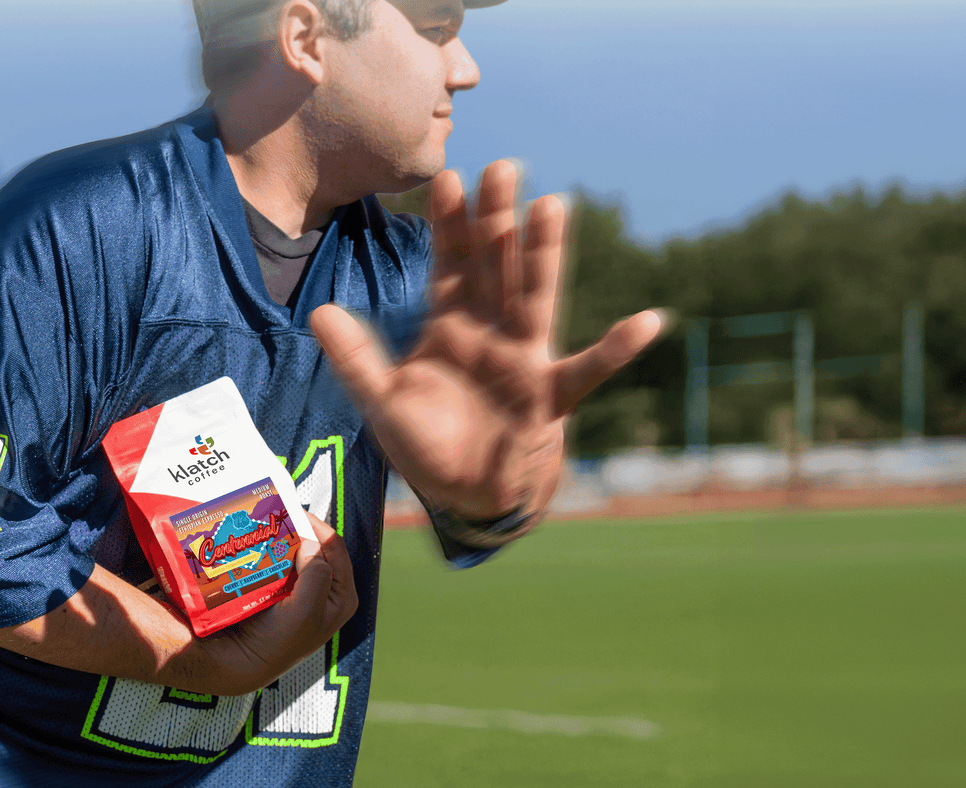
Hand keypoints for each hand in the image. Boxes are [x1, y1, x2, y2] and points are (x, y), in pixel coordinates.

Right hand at [195, 513, 356, 694]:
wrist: (241, 661)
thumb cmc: (278, 641)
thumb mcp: (306, 611)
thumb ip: (317, 575)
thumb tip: (311, 543)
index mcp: (343, 596)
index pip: (334, 548)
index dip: (316, 526)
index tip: (293, 512)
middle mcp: (327, 591)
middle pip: (317, 547)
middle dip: (300, 530)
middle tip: (278, 514)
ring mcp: (304, 590)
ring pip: (297, 552)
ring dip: (283, 538)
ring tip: (267, 523)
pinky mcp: (282, 590)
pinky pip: (280, 562)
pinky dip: (270, 550)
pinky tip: (258, 541)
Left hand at [311, 160, 666, 520]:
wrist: (466, 496)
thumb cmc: (426, 445)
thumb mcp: (381, 403)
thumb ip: (355, 360)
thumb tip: (317, 314)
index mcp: (449, 326)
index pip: (449, 264)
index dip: (448, 224)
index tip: (446, 178)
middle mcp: (490, 331)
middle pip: (495, 265)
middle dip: (497, 218)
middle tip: (502, 167)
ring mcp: (524, 359)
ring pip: (535, 296)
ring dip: (543, 254)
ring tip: (553, 206)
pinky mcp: (550, 396)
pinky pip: (588, 370)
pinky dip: (618, 349)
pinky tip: (648, 322)